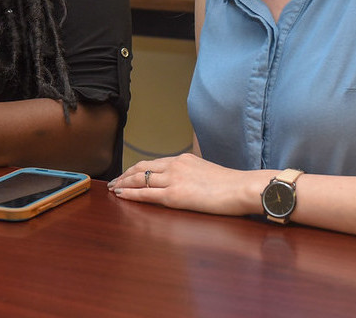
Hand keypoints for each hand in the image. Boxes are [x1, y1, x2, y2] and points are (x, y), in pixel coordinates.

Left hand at [107, 154, 269, 216]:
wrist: (242, 187)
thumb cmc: (230, 185)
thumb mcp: (206, 171)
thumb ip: (191, 173)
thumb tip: (185, 181)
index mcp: (182, 159)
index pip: (152, 163)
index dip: (136, 169)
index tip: (126, 174)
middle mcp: (174, 165)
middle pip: (141, 168)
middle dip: (125, 175)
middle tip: (113, 182)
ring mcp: (173, 179)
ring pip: (140, 179)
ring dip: (123, 184)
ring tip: (113, 189)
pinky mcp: (175, 195)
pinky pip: (147, 194)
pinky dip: (131, 194)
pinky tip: (121, 195)